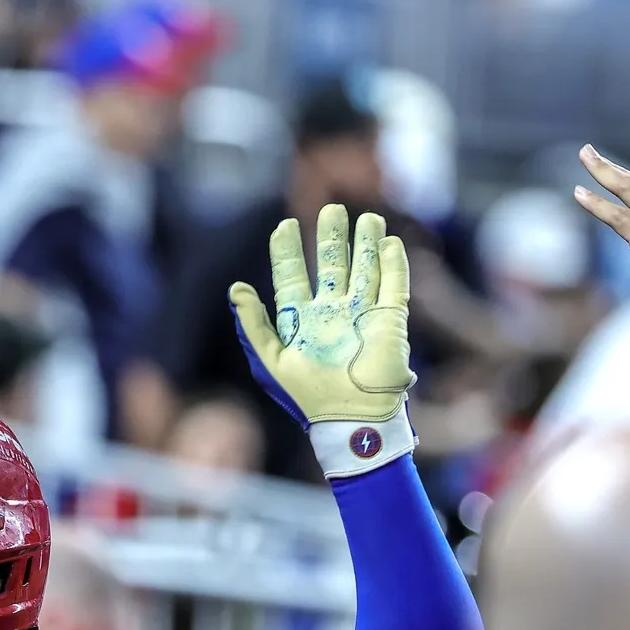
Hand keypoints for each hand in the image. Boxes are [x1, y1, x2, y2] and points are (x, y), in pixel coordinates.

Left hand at [229, 203, 413, 429]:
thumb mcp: (270, 361)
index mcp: (301, 322)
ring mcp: (362, 316)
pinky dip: (393, 263)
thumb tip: (236, 288)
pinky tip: (389, 242)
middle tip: (331, 209)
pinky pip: (393, 285)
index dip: (287, 251)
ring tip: (366, 217)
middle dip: (331, 237)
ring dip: (365, 243)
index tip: (285, 225)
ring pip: (365, 269)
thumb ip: (253, 325)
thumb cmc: (308, 397)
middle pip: (331, 266)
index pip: (291, 277)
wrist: (351, 419)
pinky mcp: (390, 321)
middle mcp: (331, 315)